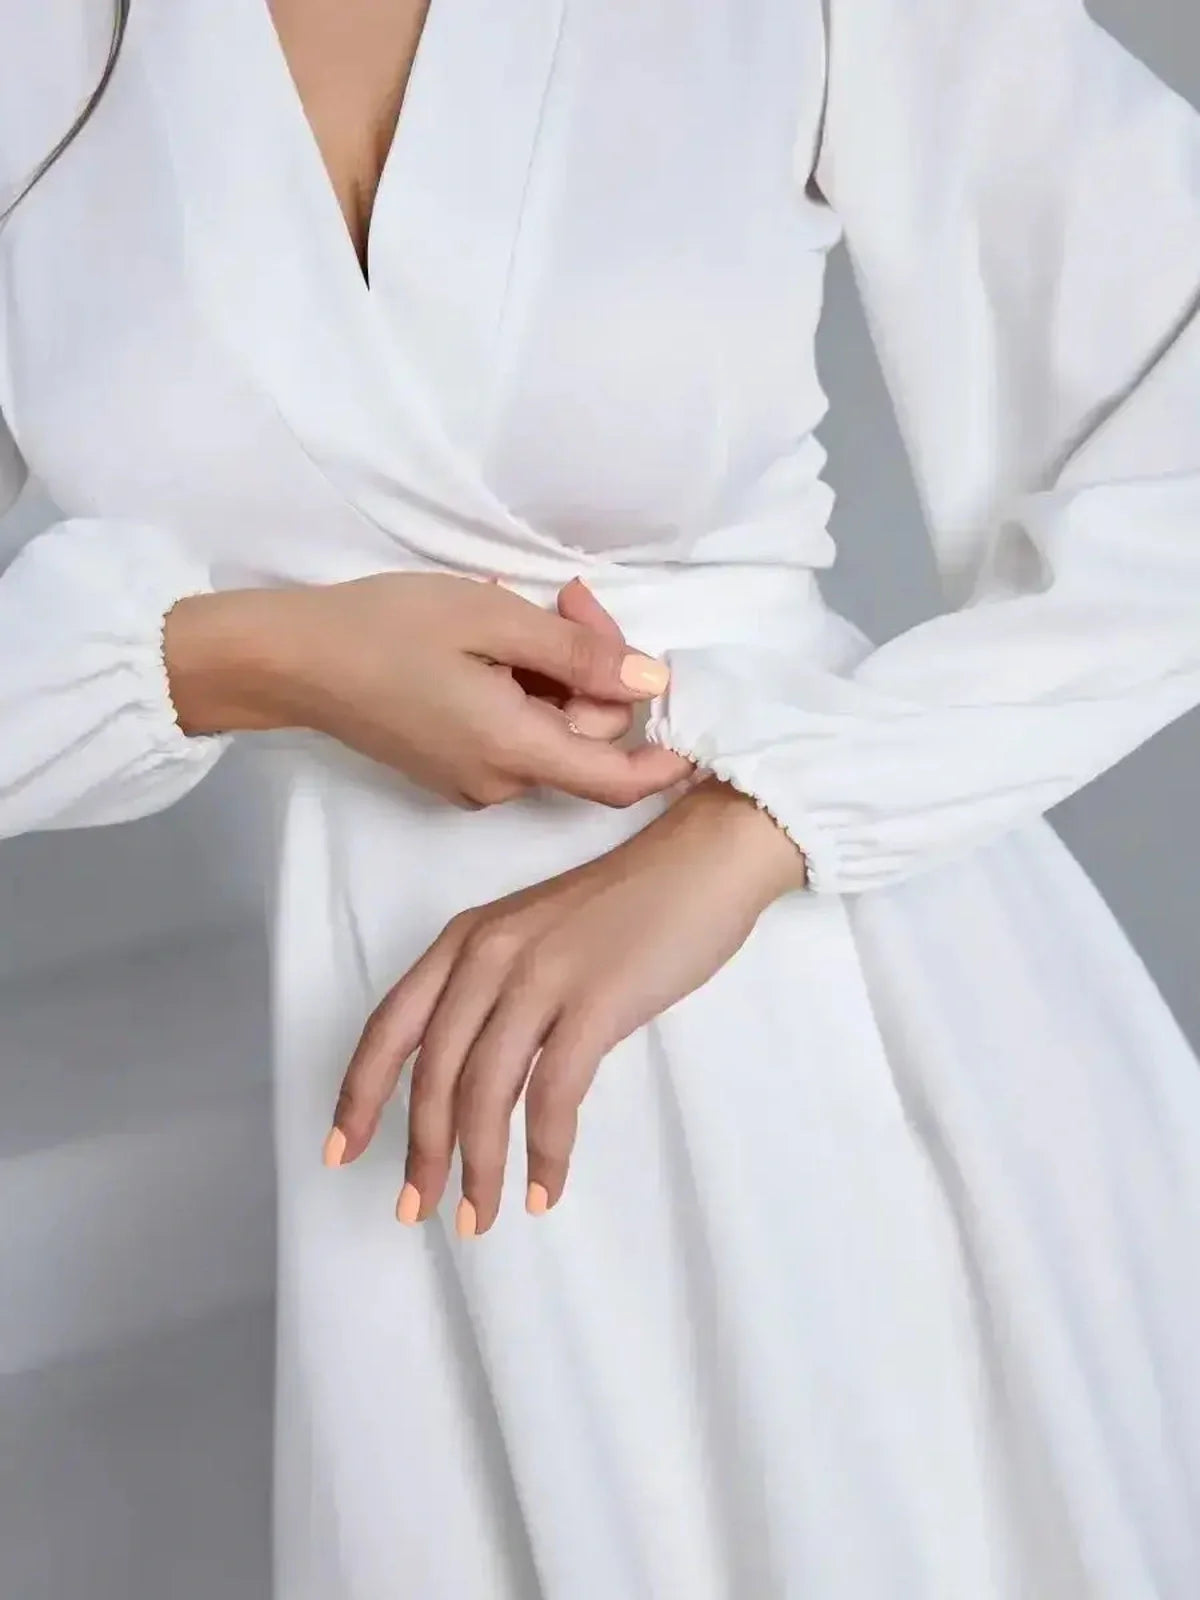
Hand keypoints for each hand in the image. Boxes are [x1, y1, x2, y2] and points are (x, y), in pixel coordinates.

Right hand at [164, 572, 691, 807]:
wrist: (291, 660)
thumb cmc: (386, 629)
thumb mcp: (493, 621)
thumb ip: (579, 656)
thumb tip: (652, 683)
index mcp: (514, 752)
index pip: (617, 780)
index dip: (667, 759)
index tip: (696, 722)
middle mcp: (499, 783)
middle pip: (584, 736)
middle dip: (593, 666)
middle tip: (567, 596)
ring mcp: (472, 781)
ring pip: (550, 729)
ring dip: (555, 670)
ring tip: (518, 608)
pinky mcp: (450, 767)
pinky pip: (514, 732)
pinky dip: (522, 688)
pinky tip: (491, 641)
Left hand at [326, 780, 808, 1231]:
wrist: (702, 862)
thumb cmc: (626, 905)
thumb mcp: (534, 937)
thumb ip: (495, 994)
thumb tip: (470, 1086)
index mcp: (465, 940)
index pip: (390, 1027)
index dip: (358, 1095)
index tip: (341, 1153)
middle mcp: (489, 956)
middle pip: (434, 1072)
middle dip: (422, 1152)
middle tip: (419, 1211)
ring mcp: (541, 977)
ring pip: (485, 1092)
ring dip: (479, 1167)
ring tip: (481, 1217)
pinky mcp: (596, 1002)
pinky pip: (552, 1095)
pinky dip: (544, 1152)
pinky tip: (545, 1189)